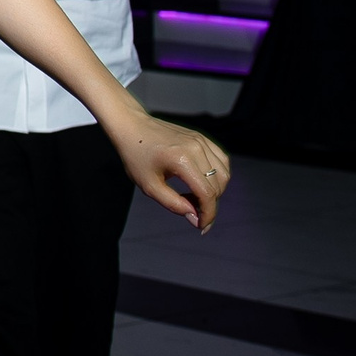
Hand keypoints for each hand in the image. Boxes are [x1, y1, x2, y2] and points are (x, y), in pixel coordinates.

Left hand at [114, 113, 227, 229]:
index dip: (208, 215)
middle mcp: (196, 148)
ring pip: (224, 174)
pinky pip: (221, 161)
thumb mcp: (149, 186)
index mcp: (182, 160)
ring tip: (194, 198)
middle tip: (192, 213)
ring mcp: (201, 141)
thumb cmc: (136, 157)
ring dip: (215, 191)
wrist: (132, 127)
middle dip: (209, 205)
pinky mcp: (202, 138)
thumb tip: (195, 217)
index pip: (207, 194)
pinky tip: (200, 183)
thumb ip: (173, 204)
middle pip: (218, 185)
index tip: (202, 228)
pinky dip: (217, 176)